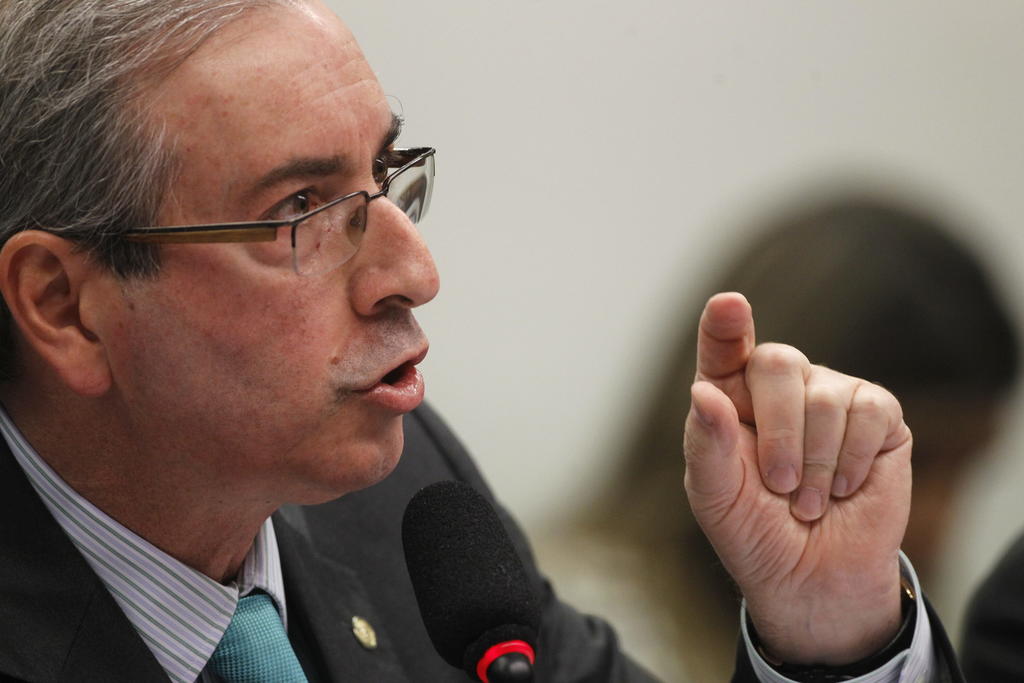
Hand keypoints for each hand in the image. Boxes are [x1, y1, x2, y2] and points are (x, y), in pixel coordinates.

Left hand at [683, 292, 910, 664]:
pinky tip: (842, 487)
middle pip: (777, 363)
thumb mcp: (716, 496)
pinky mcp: (877, 413)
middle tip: (779, 485)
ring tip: (806, 501)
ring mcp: (830, 393)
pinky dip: (851, 460)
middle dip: (778, 432)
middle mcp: (778, 384)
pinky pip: (870, 410)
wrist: (812, 576)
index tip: (728, 306)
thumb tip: (703, 392)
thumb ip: (706, 444)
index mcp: (729, 395)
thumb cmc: (754, 530)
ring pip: (825, 396)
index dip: (725, 325)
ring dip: (815, 463)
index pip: (724, 347)